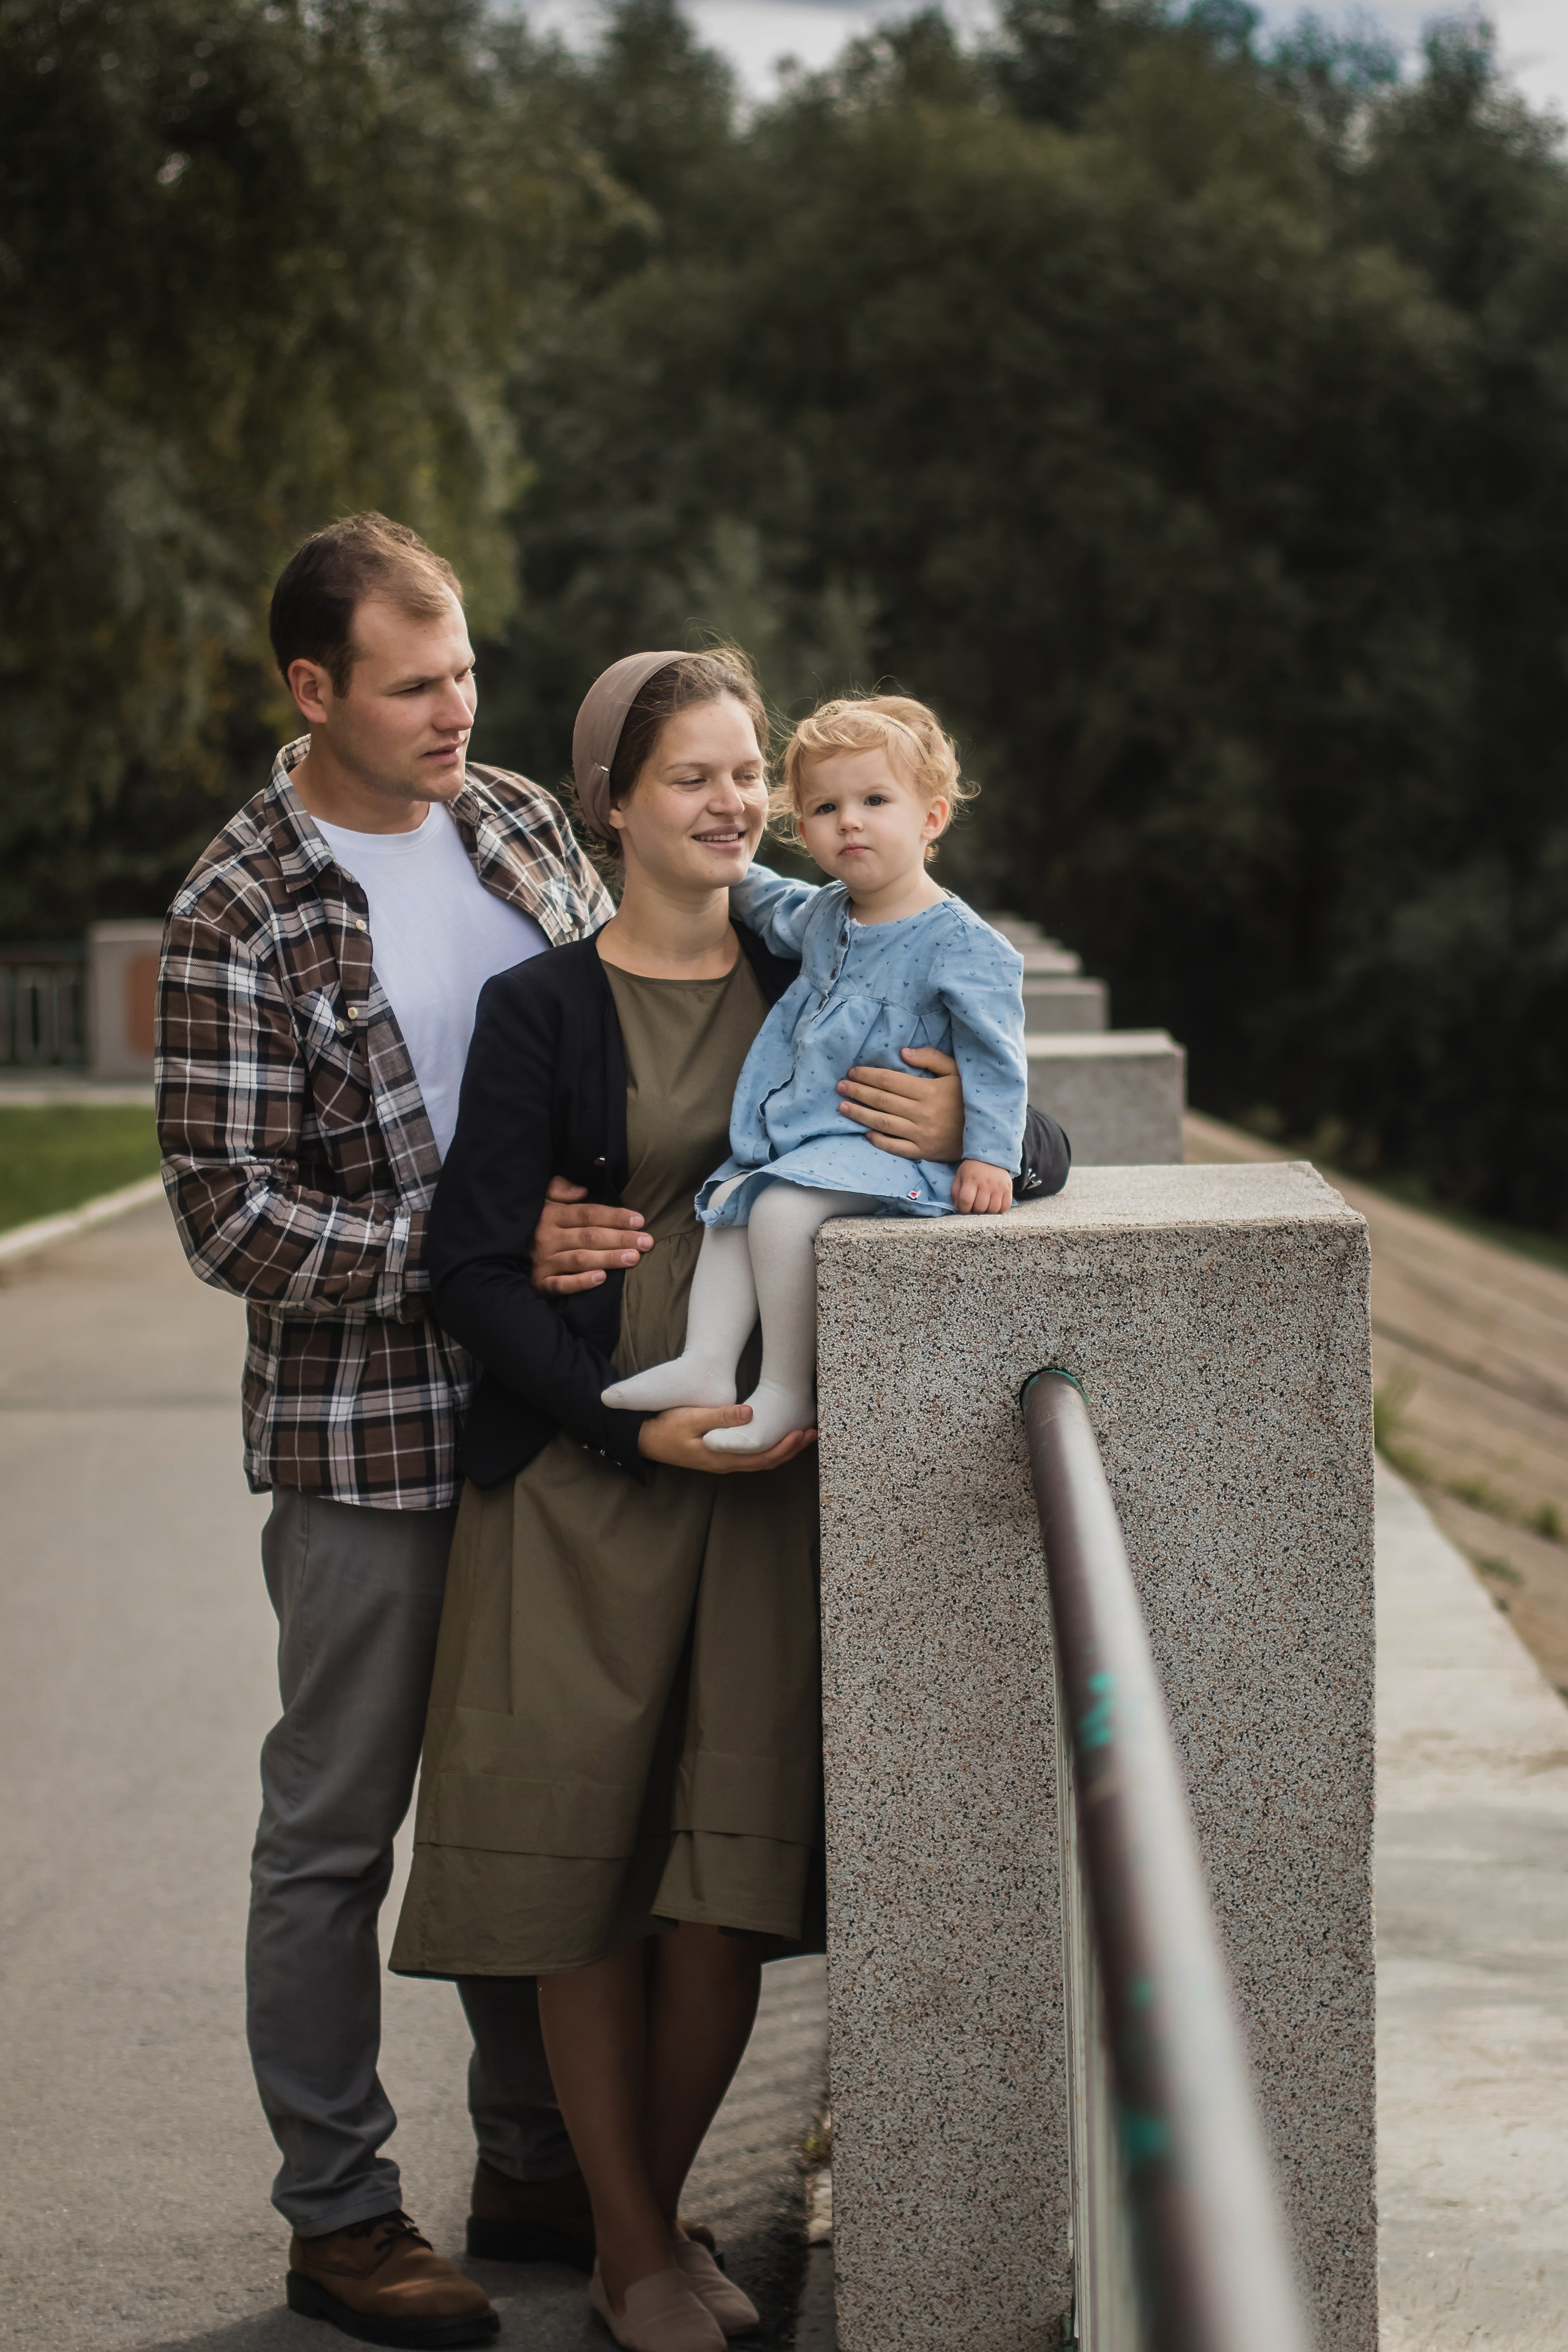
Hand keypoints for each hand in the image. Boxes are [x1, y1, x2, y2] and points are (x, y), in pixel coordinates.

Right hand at [530, 1175, 653, 1296]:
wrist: (499, 1257)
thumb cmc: (530, 1227)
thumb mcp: (540, 1201)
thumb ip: (558, 1189)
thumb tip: (581, 1190)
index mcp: (550, 1216)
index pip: (588, 1213)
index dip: (615, 1216)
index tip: (639, 1220)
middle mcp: (546, 1238)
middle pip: (589, 1236)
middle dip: (621, 1238)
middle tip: (647, 1242)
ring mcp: (542, 1262)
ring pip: (580, 1259)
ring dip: (609, 1258)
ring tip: (634, 1258)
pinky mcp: (538, 1284)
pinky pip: (561, 1284)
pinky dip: (581, 1282)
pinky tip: (601, 1278)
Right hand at [637, 1403, 816, 1472]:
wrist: (646, 1440)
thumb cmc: (667, 1427)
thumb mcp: (691, 1418)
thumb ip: (720, 1417)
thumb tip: (750, 1413)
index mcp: (723, 1457)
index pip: (762, 1456)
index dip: (785, 1447)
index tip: (802, 1433)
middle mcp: (726, 1464)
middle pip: (767, 1461)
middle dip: (791, 1449)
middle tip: (812, 1433)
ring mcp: (723, 1462)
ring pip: (760, 1461)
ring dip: (782, 1450)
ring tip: (801, 1436)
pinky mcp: (719, 1456)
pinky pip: (750, 1457)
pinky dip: (768, 1449)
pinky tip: (774, 1439)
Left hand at [836, 1046, 963, 1161]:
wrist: (988, 1133)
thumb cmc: (969, 1098)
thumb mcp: (957, 1071)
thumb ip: (931, 1058)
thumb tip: (903, 1053)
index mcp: (929, 1091)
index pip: (890, 1081)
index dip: (868, 1075)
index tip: (852, 1071)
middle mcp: (923, 1113)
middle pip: (882, 1100)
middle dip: (858, 1092)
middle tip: (840, 1086)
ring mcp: (922, 1135)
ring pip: (883, 1123)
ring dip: (860, 1114)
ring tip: (843, 1107)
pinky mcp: (924, 1152)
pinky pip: (896, 1148)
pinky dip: (879, 1141)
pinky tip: (865, 1133)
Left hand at [952, 1158, 1013, 1213]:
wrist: (991, 1157)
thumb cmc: (973, 1169)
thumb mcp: (959, 1176)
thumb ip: (955, 1192)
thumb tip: (957, 1207)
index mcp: (971, 1180)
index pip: (966, 1201)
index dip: (963, 1209)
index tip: (964, 1208)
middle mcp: (986, 1183)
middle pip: (980, 1207)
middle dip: (975, 1210)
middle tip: (975, 1205)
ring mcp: (998, 1187)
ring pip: (992, 1210)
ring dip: (987, 1211)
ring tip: (984, 1205)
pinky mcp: (1008, 1189)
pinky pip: (1005, 1207)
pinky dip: (999, 1210)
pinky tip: (994, 1204)